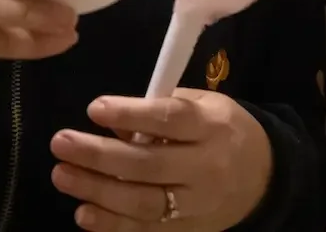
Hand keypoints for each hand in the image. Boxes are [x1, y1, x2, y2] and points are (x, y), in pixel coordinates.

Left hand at [50, 90, 271, 230]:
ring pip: (144, 203)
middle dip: (100, 155)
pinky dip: (112, 225)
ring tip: (62, 175)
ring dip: (97, 191)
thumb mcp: (205, 106)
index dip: (131, 115)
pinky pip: (146, 231)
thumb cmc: (223, 131)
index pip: (170, 120)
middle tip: (61, 142)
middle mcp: (207, 168)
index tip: (94, 108)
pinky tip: (83, 214)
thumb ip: (164, 110)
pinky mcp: (187, 231)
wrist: (264, 178)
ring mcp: (197, 205)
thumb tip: (115, 125)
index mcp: (212, 127)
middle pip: (149, 165)